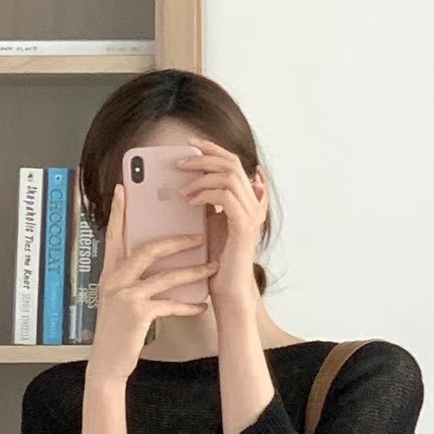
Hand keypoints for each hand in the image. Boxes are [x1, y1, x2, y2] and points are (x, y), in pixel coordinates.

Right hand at [86, 181, 218, 384]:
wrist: (107, 363)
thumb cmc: (117, 331)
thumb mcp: (118, 299)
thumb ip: (130, 279)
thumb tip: (152, 263)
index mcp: (109, 272)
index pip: (114, 235)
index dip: (119, 212)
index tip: (124, 189)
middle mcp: (114, 279)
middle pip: (148, 249)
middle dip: (176, 241)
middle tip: (199, 235)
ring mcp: (125, 295)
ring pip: (165, 276)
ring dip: (192, 272)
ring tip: (212, 267)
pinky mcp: (138, 313)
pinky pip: (169, 304)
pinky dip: (188, 305)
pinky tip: (202, 305)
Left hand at [176, 139, 267, 306]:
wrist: (227, 290)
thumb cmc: (216, 262)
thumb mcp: (207, 224)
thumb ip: (205, 202)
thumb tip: (186, 183)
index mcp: (245, 200)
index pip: (232, 163)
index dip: (212, 149)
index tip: (191, 143)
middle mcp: (253, 204)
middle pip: (232, 163)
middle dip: (204, 158)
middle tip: (181, 162)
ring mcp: (251, 215)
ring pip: (229, 176)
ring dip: (202, 177)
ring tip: (183, 188)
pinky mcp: (244, 227)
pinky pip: (225, 197)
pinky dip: (205, 194)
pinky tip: (190, 201)